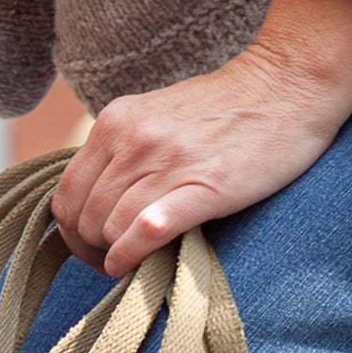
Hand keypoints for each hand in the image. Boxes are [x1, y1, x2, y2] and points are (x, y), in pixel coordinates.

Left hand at [51, 0, 351, 275]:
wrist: (285, 85)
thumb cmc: (225, 107)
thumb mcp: (155, 115)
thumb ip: (125, 147)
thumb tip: (101, 196)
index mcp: (115, 122)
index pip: (66, 192)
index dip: (72, 229)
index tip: (92, 245)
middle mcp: (131, 140)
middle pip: (83, 216)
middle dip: (91, 249)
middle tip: (112, 262)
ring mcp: (165, 162)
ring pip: (108, 228)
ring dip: (112, 257)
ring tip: (128, 267)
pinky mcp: (203, 187)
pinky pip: (145, 231)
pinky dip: (131, 257)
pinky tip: (134, 267)